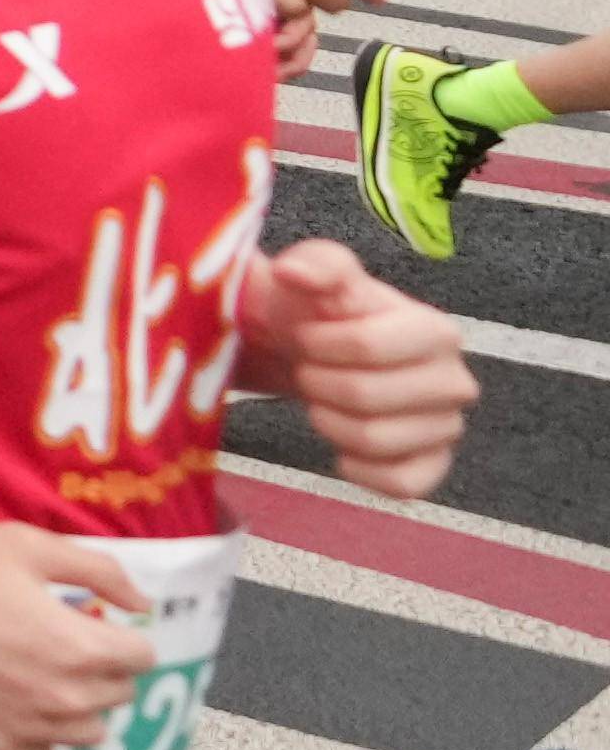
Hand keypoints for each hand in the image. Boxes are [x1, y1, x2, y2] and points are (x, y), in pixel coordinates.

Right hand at [0, 523, 159, 749]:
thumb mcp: (27, 546)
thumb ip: (100, 571)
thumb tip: (142, 605)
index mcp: (80, 647)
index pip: (142, 657)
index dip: (121, 635)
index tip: (91, 624)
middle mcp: (64, 697)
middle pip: (119, 695)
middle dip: (101, 669)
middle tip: (59, 645)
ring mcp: (29, 728)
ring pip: (89, 733)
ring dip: (78, 707)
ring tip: (41, 680)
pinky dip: (40, 736)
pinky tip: (15, 707)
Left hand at [247, 233, 474, 501]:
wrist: (318, 355)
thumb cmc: (320, 313)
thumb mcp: (317, 276)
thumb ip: (316, 264)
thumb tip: (294, 272)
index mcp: (437, 331)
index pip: (367, 346)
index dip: (317, 345)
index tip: (306, 337)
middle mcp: (455, 381)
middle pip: (366, 397)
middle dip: (318, 384)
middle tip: (310, 372)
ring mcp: (448, 426)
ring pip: (376, 441)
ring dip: (329, 422)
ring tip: (324, 400)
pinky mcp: (433, 464)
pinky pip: (403, 484)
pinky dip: (362, 470)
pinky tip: (342, 449)